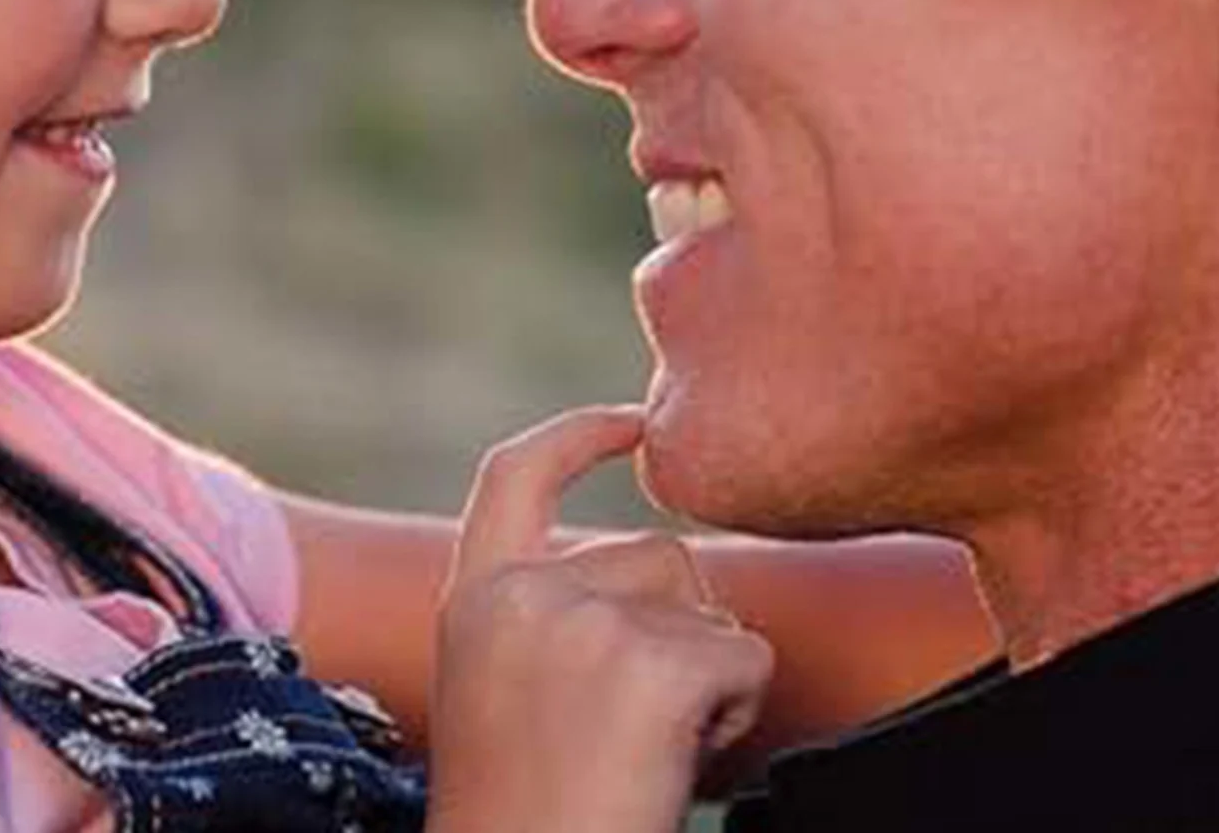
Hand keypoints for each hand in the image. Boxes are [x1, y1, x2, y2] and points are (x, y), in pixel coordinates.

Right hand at [423, 407, 774, 832]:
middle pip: (656, 554)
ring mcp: (584, 623)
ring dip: (709, 672)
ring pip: (709, 606)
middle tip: (637, 727)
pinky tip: (679, 759)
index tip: (635, 424)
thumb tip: (663, 566)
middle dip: (681, 628)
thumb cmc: (524, 815)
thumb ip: (546, 616)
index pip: (516, 474)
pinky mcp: (651, 666)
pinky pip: (746, 659)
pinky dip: (738, 711)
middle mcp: (522, 595)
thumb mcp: (501, 691)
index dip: (578, 437)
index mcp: (472, 600)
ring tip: (651, 746)